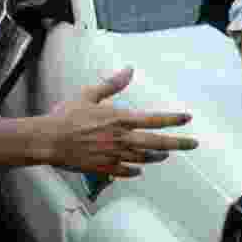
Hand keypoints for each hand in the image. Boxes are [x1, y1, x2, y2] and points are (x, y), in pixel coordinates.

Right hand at [39, 67, 198, 176]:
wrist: (47, 140)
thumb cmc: (66, 116)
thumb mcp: (89, 95)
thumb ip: (112, 84)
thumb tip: (129, 70)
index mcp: (120, 119)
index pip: (154, 119)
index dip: (173, 119)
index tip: (187, 118)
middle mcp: (121, 139)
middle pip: (157, 143)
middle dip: (178, 143)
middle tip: (193, 144)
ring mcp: (113, 155)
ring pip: (143, 158)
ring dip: (156, 156)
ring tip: (165, 155)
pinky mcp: (103, 168)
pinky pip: (124, 171)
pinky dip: (134, 170)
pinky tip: (138, 169)